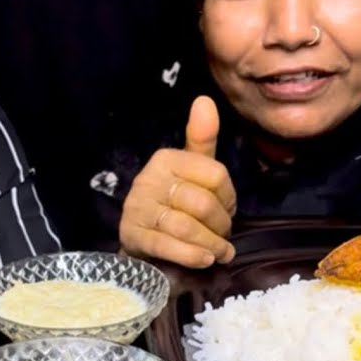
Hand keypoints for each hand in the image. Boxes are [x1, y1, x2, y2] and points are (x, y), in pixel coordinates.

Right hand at [118, 96, 236, 267]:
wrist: (142, 241)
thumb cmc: (175, 204)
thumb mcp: (192, 171)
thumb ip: (203, 139)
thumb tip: (204, 100)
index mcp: (166, 159)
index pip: (216, 174)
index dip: (229, 197)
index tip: (227, 209)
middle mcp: (148, 180)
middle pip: (202, 203)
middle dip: (220, 225)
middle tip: (224, 237)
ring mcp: (137, 209)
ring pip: (187, 227)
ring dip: (211, 245)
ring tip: (220, 253)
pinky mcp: (131, 236)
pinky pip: (167, 246)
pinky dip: (190, 256)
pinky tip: (204, 260)